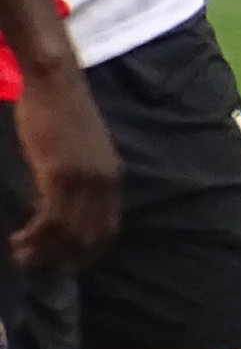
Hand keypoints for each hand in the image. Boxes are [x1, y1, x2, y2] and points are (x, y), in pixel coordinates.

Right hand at [10, 64, 116, 273]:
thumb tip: (63, 205)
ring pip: (67, 232)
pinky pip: (51, 218)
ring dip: (43, 251)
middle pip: (89, 236)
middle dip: (62, 257)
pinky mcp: (60, 174)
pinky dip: (34, 235)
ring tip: (21, 258)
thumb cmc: (61, 112)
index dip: (86, 251)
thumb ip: (81, 177)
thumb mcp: (80, 151)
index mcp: (113, 177)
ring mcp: (85, 179)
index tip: (63, 263)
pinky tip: (18, 240)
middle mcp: (106, 183)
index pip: (107, 228)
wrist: (55, 82)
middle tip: (35, 265)